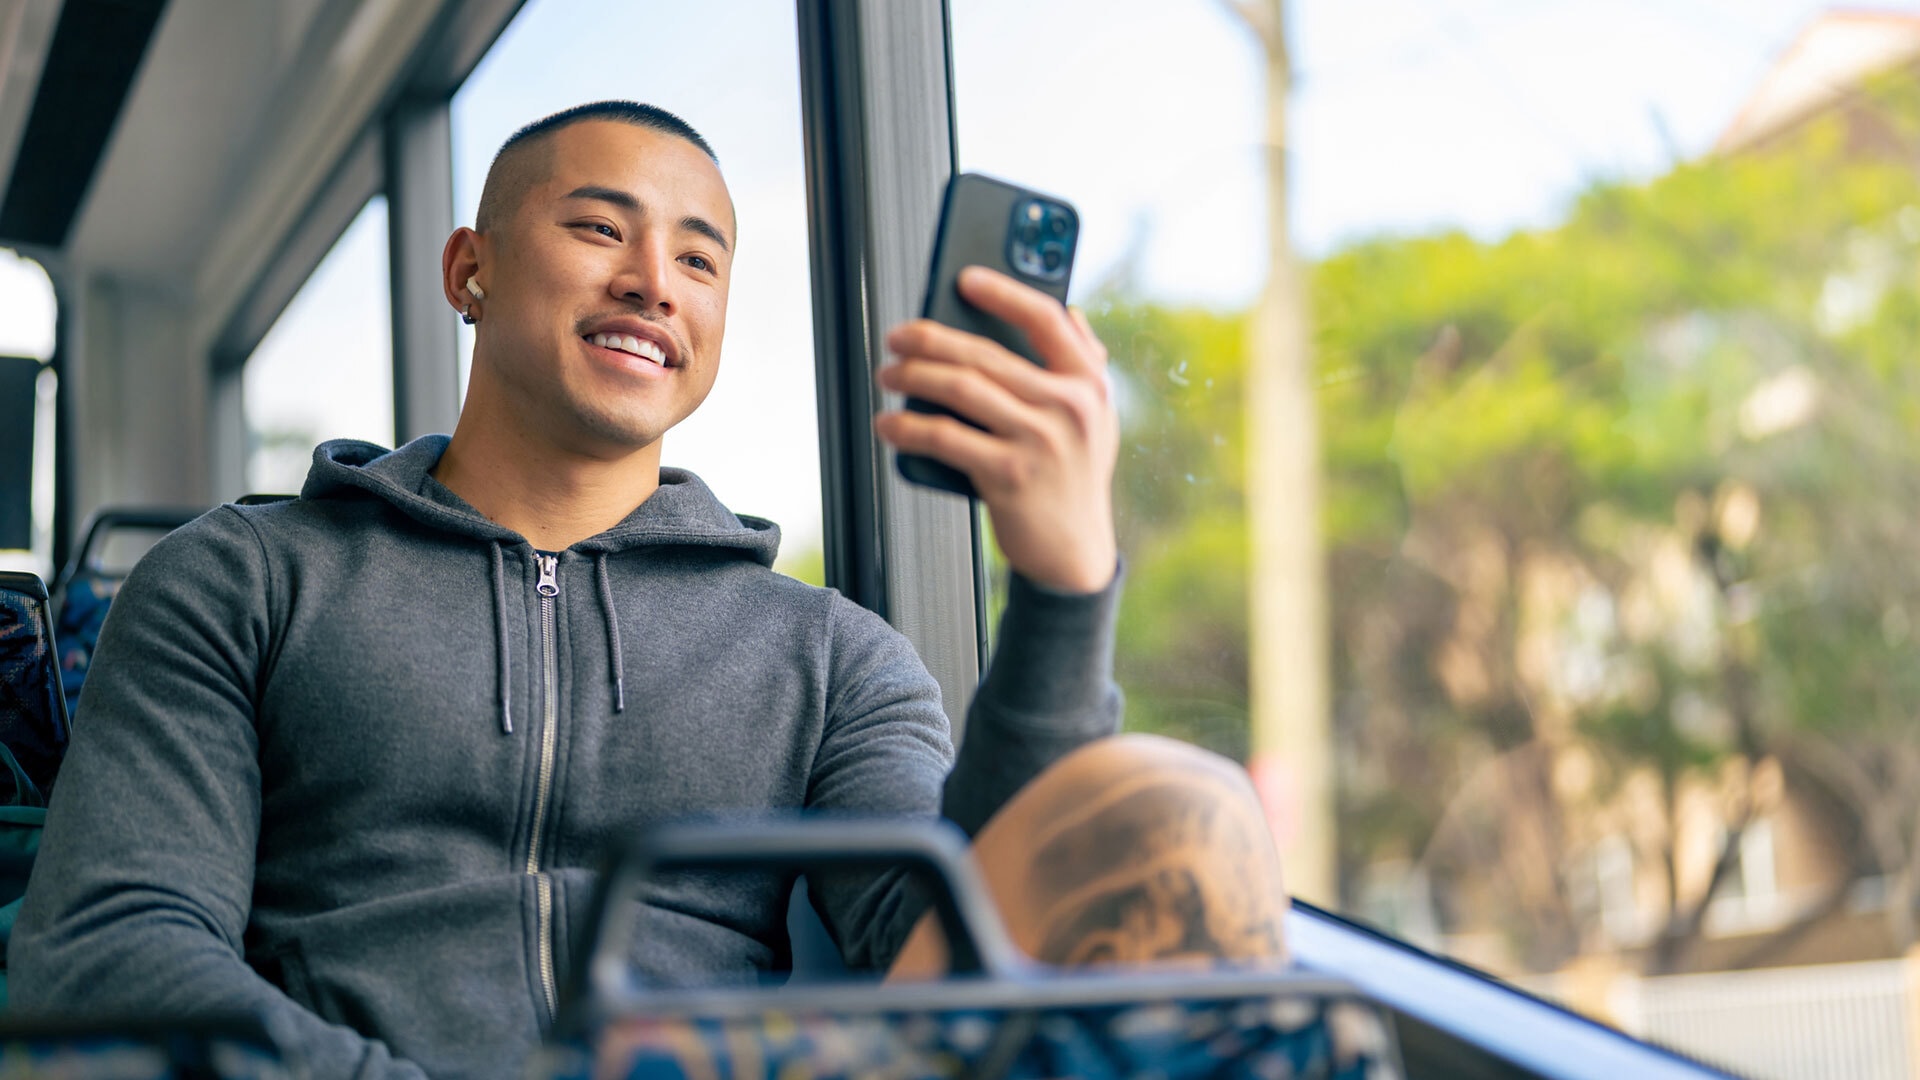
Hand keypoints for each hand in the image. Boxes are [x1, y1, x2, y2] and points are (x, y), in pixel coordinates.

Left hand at [875, 266, 1118, 594]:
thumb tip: (1069, 310)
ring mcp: (1039, 442)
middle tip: (897, 337)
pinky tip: (888, 424)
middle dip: (929, 338)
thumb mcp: (1098, 419)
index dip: (1003, 291)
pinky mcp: (1009, 476)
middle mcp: (1069, 407)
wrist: (1074, 555)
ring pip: (960, 389)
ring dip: (912, 377)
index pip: (1046, 318)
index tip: (964, 278)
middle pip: (985, 353)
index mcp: (1089, 383)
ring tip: (888, 375)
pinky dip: (909, 427)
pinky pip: (946, 438)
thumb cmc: (1075, 479)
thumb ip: (1087, 364)